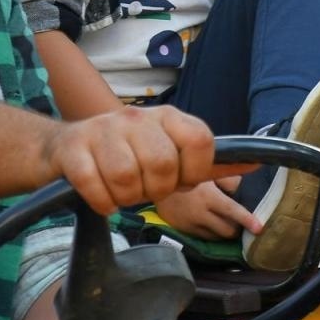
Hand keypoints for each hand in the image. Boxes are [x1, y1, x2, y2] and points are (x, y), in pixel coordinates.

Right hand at [43, 105, 249, 214]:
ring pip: (126, 178)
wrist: (65, 148)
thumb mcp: (168, 152)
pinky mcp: (73, 148)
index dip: (194, 171)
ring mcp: (102, 129)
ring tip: (119, 190)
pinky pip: (94, 188)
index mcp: (167, 117)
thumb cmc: (125, 155)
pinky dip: (100, 202)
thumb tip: (254, 163)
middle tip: (142, 188)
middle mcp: (137, 117)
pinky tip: (100, 196)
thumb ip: (206, 161)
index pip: (200, 141)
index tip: (179, 180)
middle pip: (163, 166)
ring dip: (125, 198)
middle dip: (155, 190)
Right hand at [152, 177, 260, 238]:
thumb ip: (227, 179)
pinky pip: (205, 237)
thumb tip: (241, 188)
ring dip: (225, 232)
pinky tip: (212, 224)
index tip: (260, 228)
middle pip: (228, 230)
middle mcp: (202, 214)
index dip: (248, 220)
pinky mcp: (185, 230)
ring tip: (226, 222)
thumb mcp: (207, 172)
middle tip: (240, 221)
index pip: (233, 212)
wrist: (155, 183)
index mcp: (210, 197)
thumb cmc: (186, 174)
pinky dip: (212, 233)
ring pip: (217, 237)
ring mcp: (192, 225)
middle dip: (237, 228)